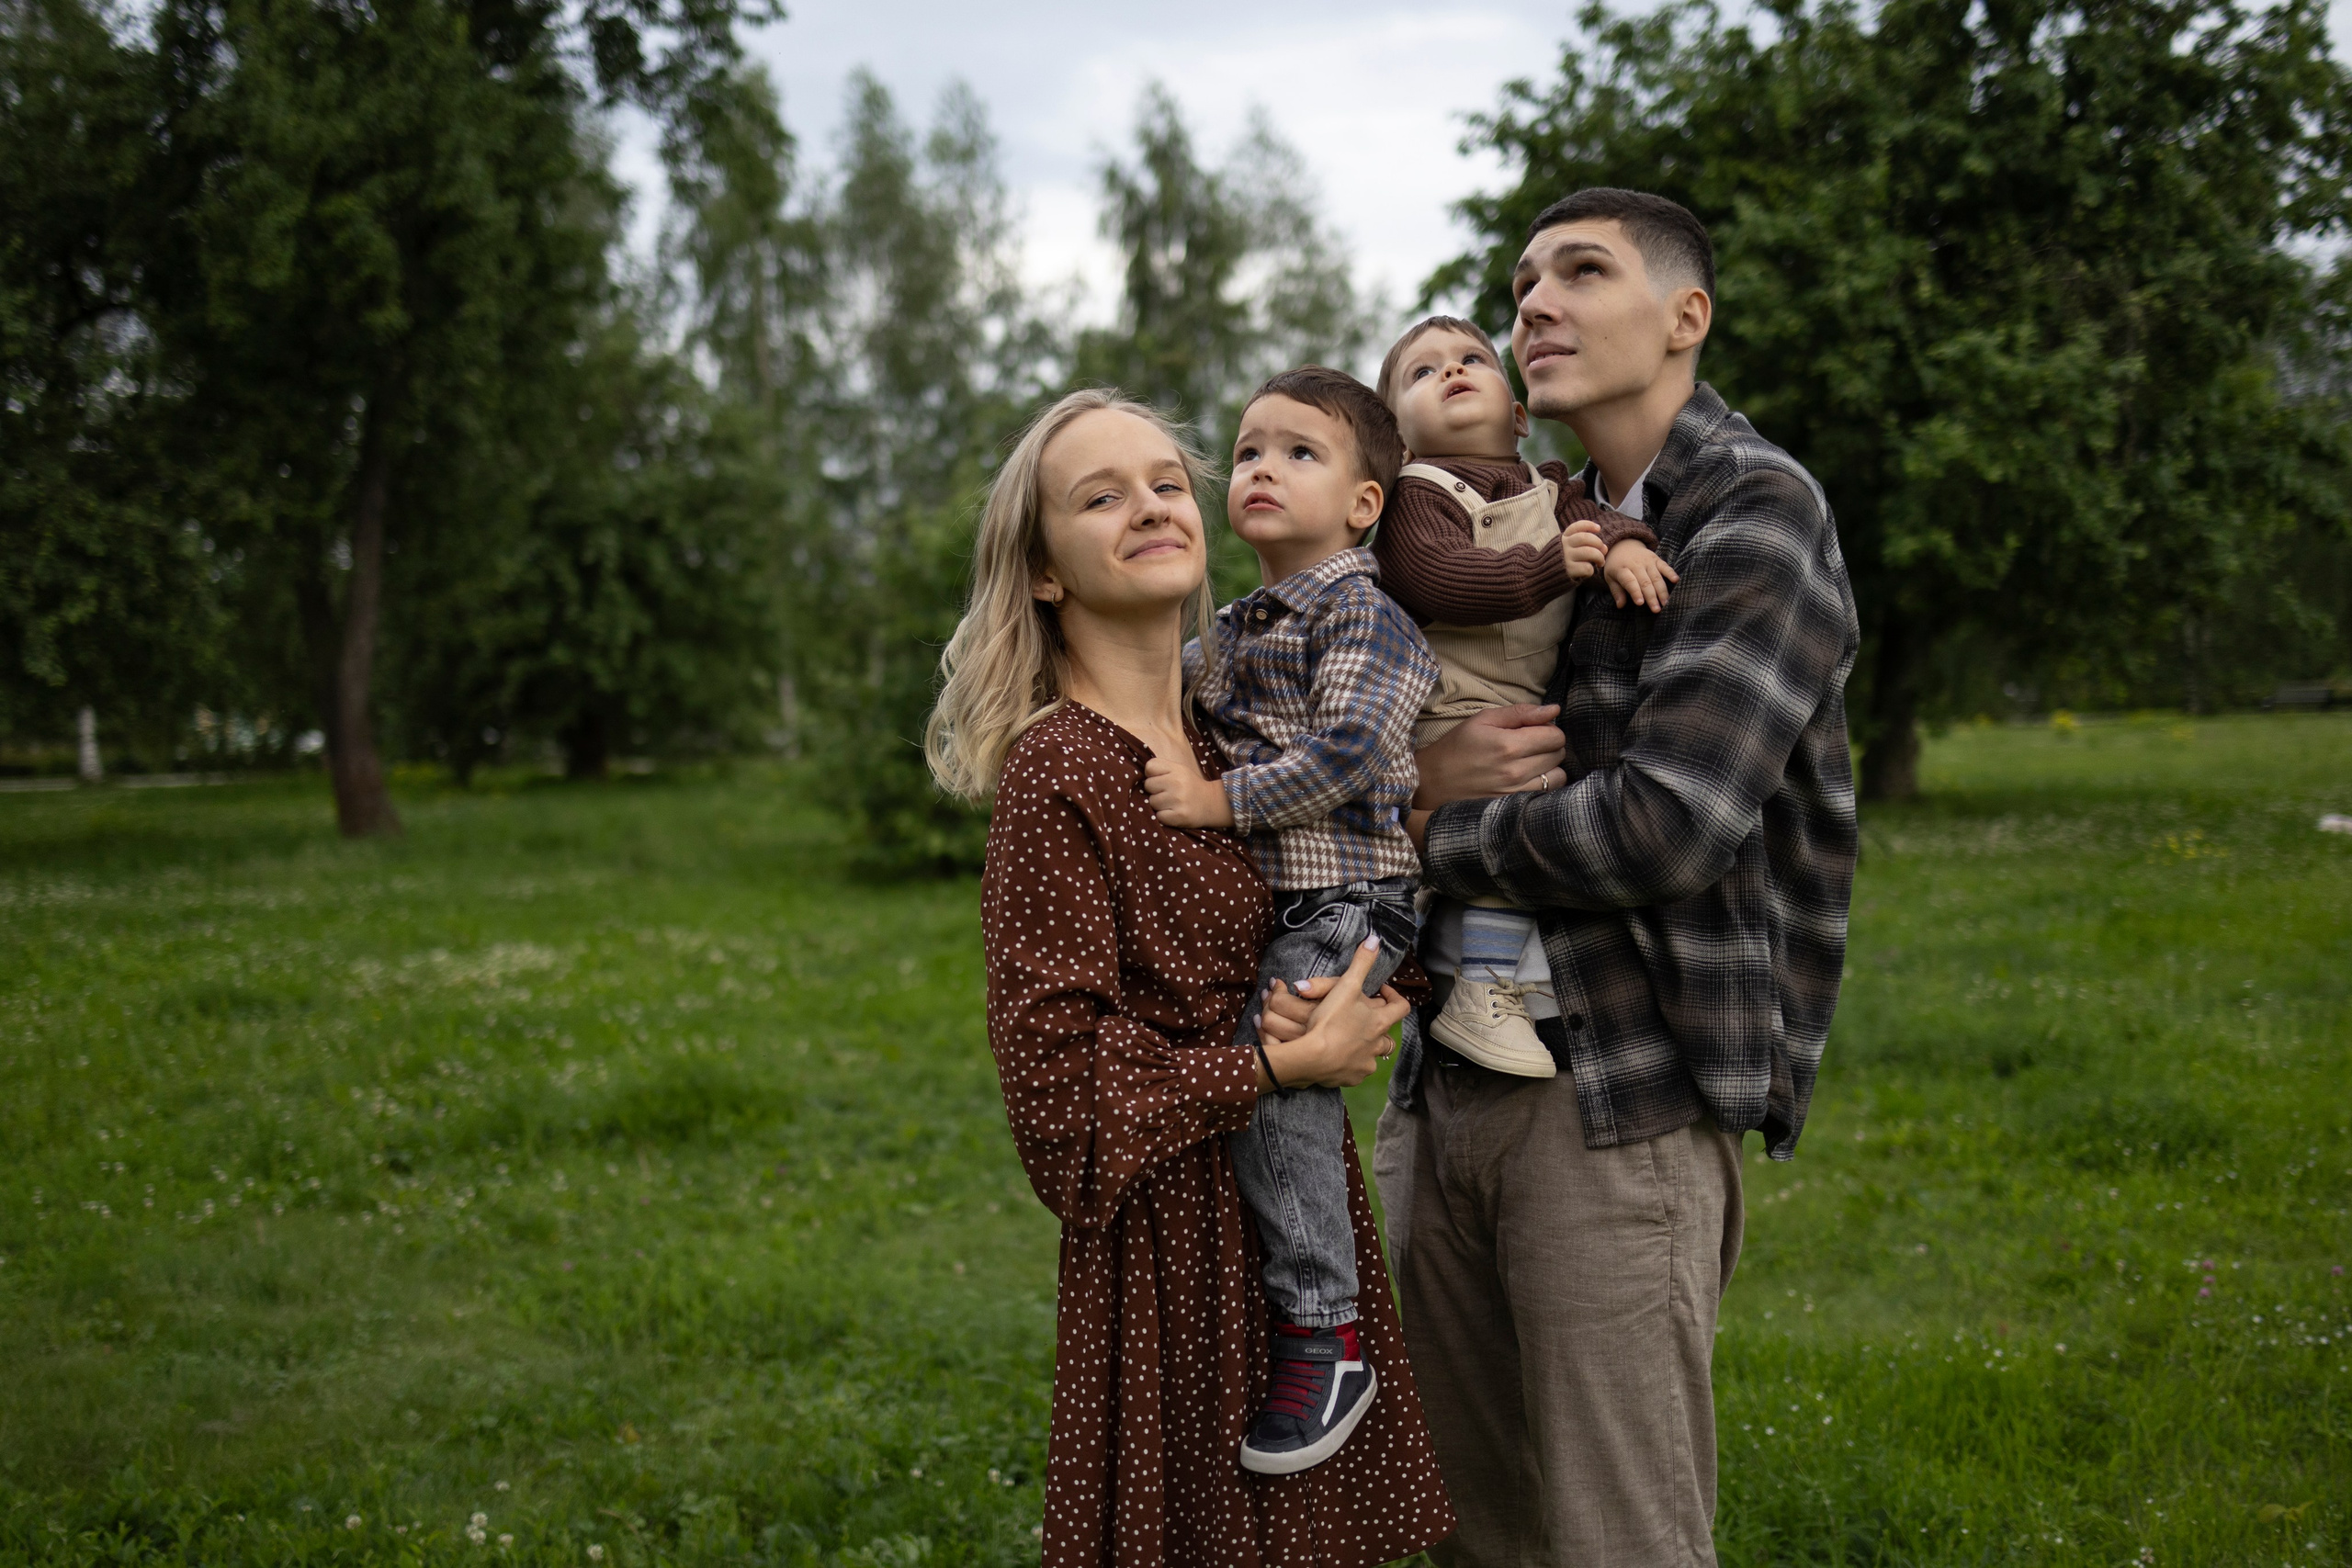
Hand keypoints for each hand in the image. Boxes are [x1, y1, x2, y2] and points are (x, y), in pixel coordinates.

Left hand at [1143, 749, 1232, 827]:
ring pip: (1152, 802)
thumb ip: (1161, 769)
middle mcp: (1178, 783)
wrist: (1213, 803)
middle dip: (1154, 791)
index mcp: (1177, 769)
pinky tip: (1173, 813)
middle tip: (1167, 793)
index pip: (1149, 767)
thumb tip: (1136, 775)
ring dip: (1159, 805)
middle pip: (1148, 786)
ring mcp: (1178, 800)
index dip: (1152, 774)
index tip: (1161, 780)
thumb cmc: (1190, 786)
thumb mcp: (1179, 770)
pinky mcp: (1179, 816)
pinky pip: (1158, 816)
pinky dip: (1164, 816)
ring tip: (1171, 804)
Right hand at [1257, 937, 1411, 1089]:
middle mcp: (1377, 1045)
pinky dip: (1352, 1063)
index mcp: (1379, 1022)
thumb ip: (1361, 963)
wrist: (1312, 1057)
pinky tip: (1339, 1057)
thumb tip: (1375, 939)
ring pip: (1374, 1055)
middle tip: (1364, 1018)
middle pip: (1389, 1037)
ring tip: (1350, 1039)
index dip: (1394, 997)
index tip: (1380, 991)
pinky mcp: (1352, 1078)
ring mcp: (1366, 1064)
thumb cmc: (1330, 1021)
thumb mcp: (1345, 987)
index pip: (1401, 1008)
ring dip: (1366, 1046)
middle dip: (1379, 1027)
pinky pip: (1358, 1070)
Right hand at [1412, 703, 1565, 809]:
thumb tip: (1554, 709)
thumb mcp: (1483, 720)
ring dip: (1550, 767)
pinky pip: (1546, 794)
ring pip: (1558, 776)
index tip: (1534, 730)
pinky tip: (1529, 778)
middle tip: (1530, 745)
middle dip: (1549, 746)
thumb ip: (1520, 713)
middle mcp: (1516, 771)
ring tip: (1532, 762)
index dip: (1548, 728)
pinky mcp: (1514, 806)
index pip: (1555, 736)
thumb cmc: (1457, 746)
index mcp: (1508, 744)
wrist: (1433, 781)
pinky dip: (1544, 784)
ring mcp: (1516, 792)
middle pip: (1558, 754)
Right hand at [1560, 518, 1605, 581]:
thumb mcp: (1566, 548)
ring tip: (1600, 562)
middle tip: (1603, 550)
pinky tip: (1588, 571)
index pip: (1577, 526)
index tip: (1598, 528)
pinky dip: (1591, 570)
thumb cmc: (1562, 562)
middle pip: (1586, 538)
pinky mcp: (1569, 570)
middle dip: (1598, 543)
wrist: (1542, 576)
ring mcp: (1566, 557)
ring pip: (1589, 552)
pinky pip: (1587, 567)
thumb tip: (1604, 547)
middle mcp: (1564, 545)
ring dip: (1599, 557)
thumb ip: (1582, 545)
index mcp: (1564, 538)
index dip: (1589, 525)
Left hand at [1605, 539, 1679, 611]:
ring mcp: (1647, 561)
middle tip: (1656, 609)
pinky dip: (1670, 572)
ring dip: (1662, 591)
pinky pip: (1664, 566)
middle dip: (1651, 597)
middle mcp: (1636, 565)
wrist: (1623, 545)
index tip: (1640, 603)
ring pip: (1656, 577)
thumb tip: (1620, 606)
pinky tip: (1676, 580)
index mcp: (1622, 570)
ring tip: (1666, 603)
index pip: (1630, 582)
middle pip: (1645, 582)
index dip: (1635, 592)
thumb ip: (1616, 592)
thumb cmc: (1616, 566)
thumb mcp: (1610, 577)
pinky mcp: (1656, 559)